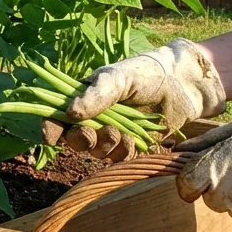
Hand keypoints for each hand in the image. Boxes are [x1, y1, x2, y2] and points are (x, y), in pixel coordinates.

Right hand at [41, 39, 226, 160]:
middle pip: (73, 139)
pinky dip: (123, 153)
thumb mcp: (118, 78)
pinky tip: (133, 140)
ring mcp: (112, 133)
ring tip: (119, 132)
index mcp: (83, 98)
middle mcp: (94, 118)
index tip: (49, 137)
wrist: (182, 84)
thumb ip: (96, 95)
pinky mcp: (131, 145)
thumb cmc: (146, 73)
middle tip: (91, 133)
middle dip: (80, 140)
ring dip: (105, 145)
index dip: (50, 128)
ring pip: (96, 151)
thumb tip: (70, 113)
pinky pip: (118, 158)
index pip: (57, 116)